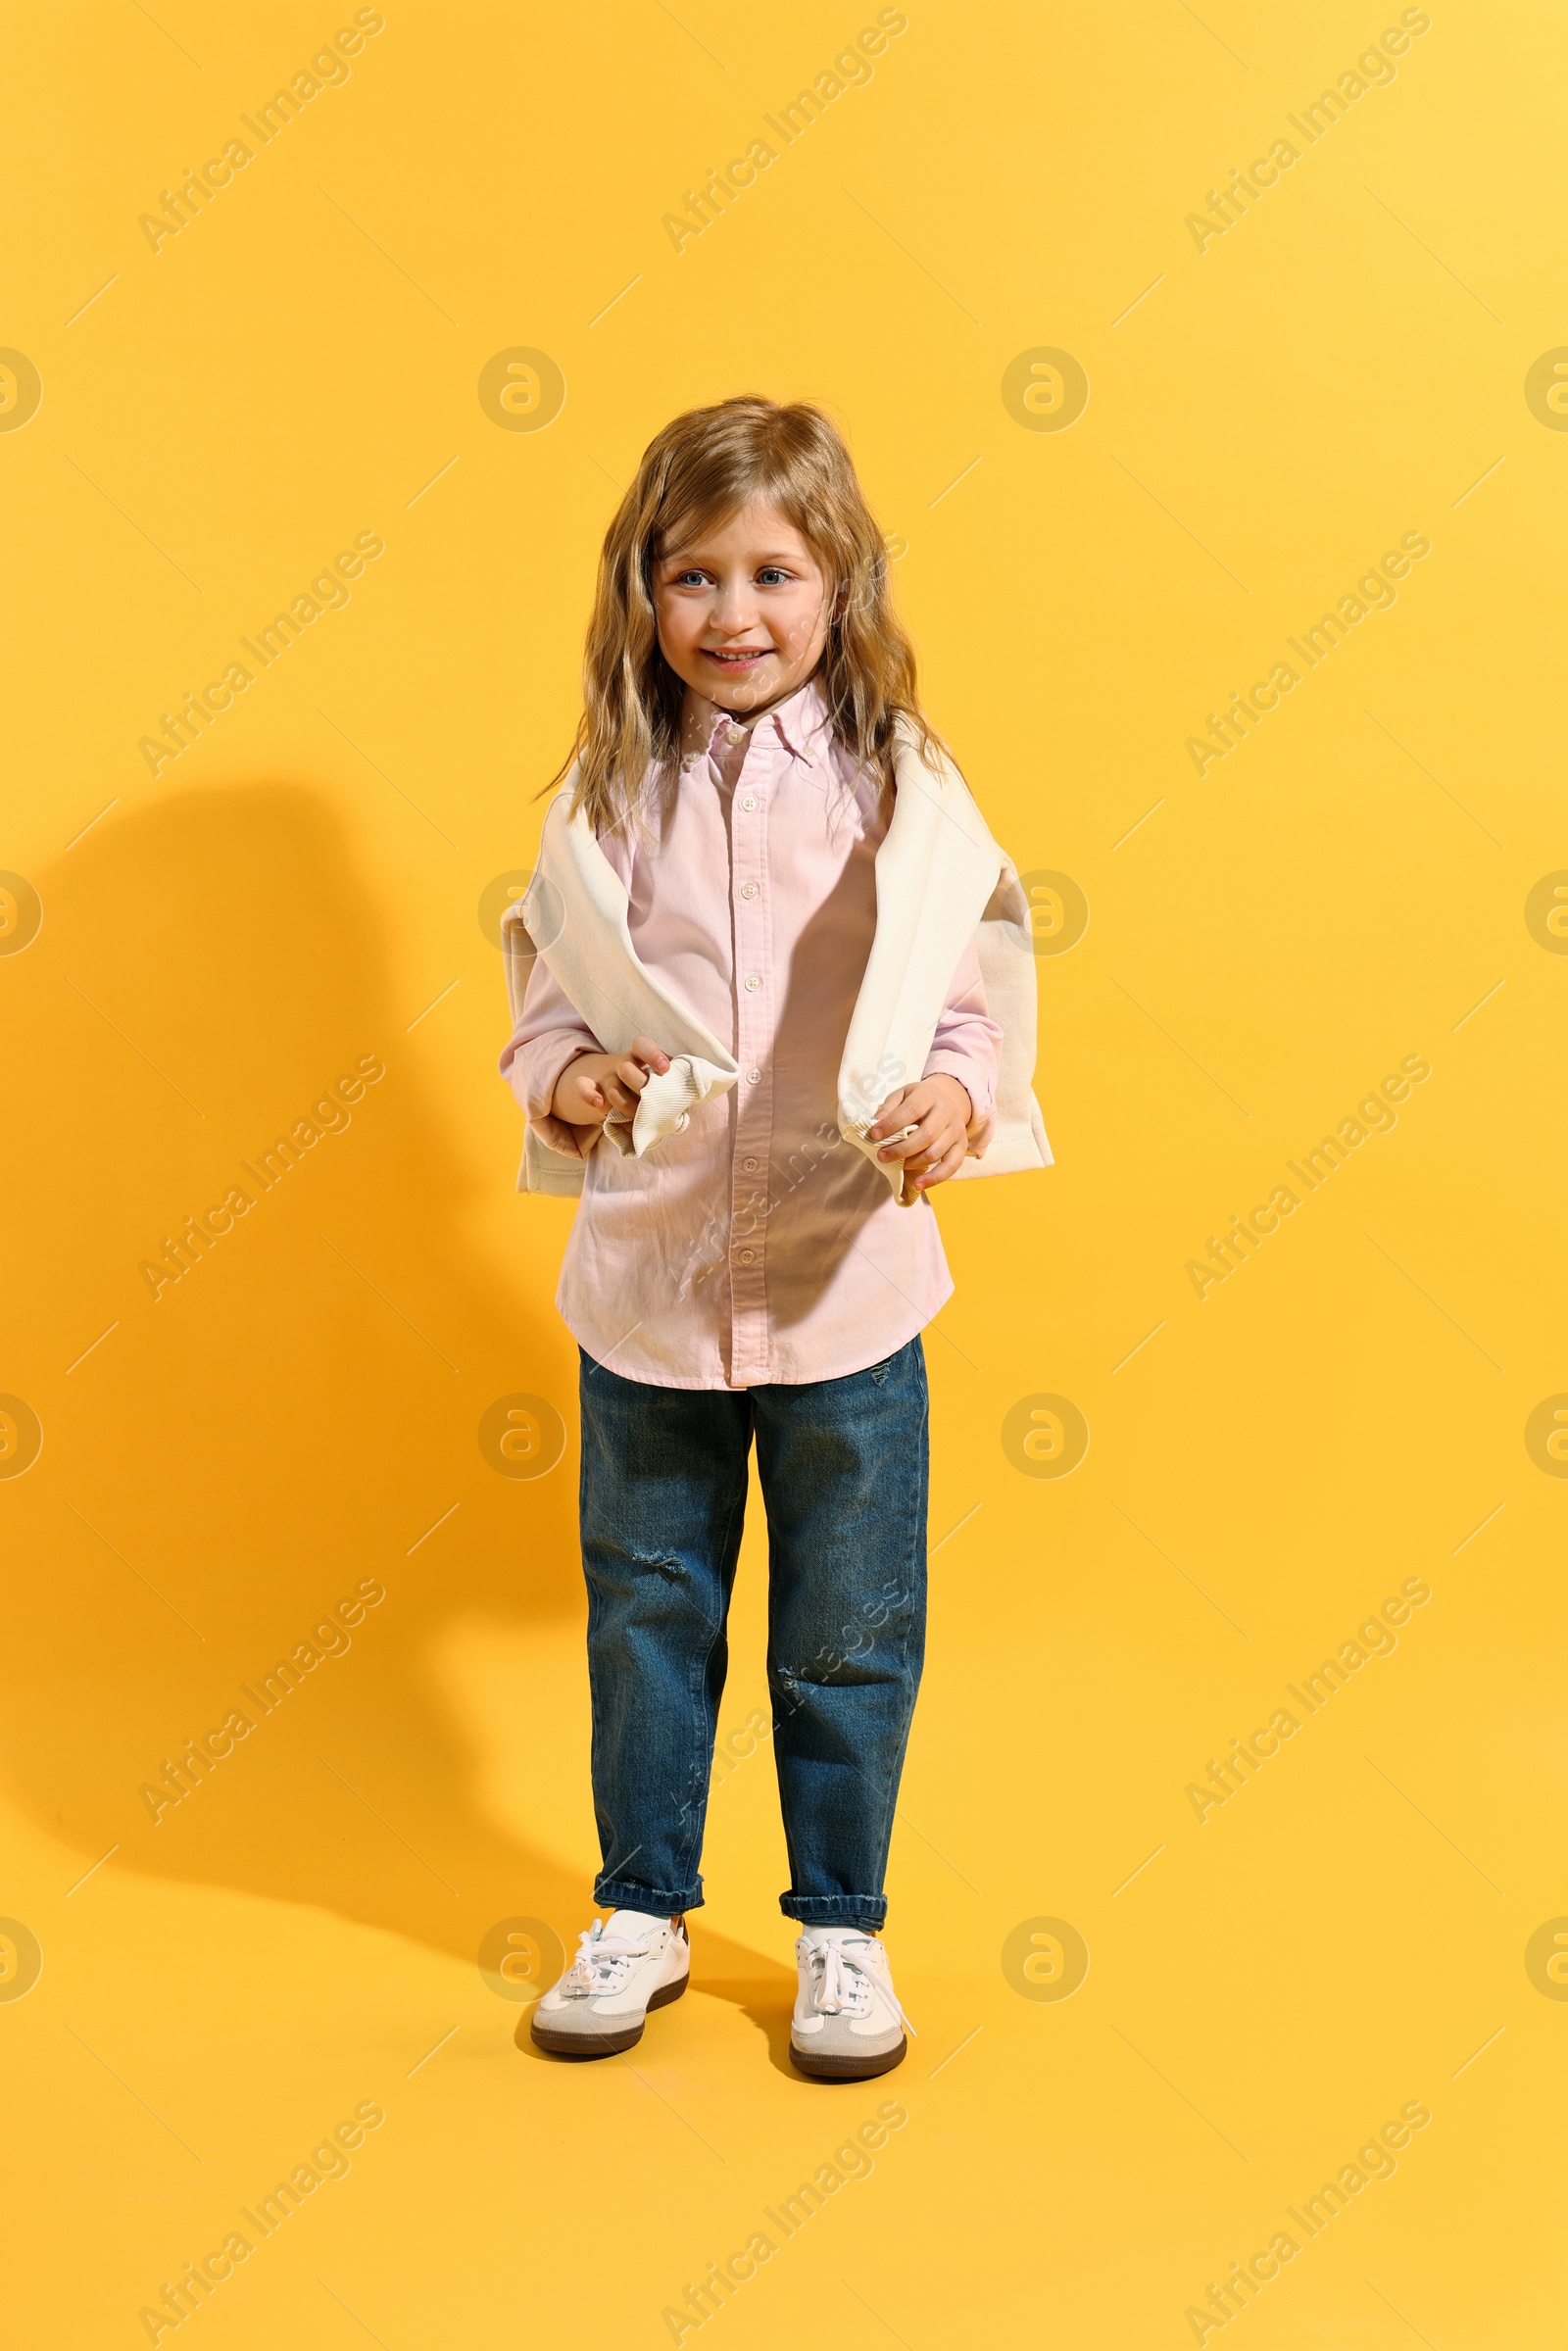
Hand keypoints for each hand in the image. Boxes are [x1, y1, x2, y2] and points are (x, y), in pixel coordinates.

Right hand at [550, 1036, 670, 1129]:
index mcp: (639, 1058)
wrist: (613, 1091)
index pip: (642, 1046)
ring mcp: (606, 1078)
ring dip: (627, 1107)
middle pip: (627, 1070)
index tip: (665, 1069)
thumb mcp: (657, 1082)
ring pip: (613, 1090)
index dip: (653, 1054)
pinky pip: (582, 1088)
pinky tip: (599, 1103)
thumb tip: (689, 1094)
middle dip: (640, 1088)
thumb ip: (669, 1084)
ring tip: (638, 1119)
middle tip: (654, 1105)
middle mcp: (621, 1065)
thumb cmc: (646, 1088)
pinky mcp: (590, 1090)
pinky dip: (589, 1095)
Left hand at [867, 1074, 972, 1192]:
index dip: (892, 1124)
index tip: (874, 1135)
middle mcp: (946, 1113)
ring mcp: (956, 1131)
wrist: (949, 1097)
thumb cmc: (920, 1099)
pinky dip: (934, 1178)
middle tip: (882, 1156)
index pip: (912, 1110)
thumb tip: (877, 1124)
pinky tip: (917, 1184)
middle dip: (900, 1150)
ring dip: (912, 1163)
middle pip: (925, 1135)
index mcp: (929, 1096)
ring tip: (895, 1166)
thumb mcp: (903, 1094)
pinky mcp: (961, 1147)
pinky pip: (950, 1166)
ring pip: (935, 1153)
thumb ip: (889, 1107)